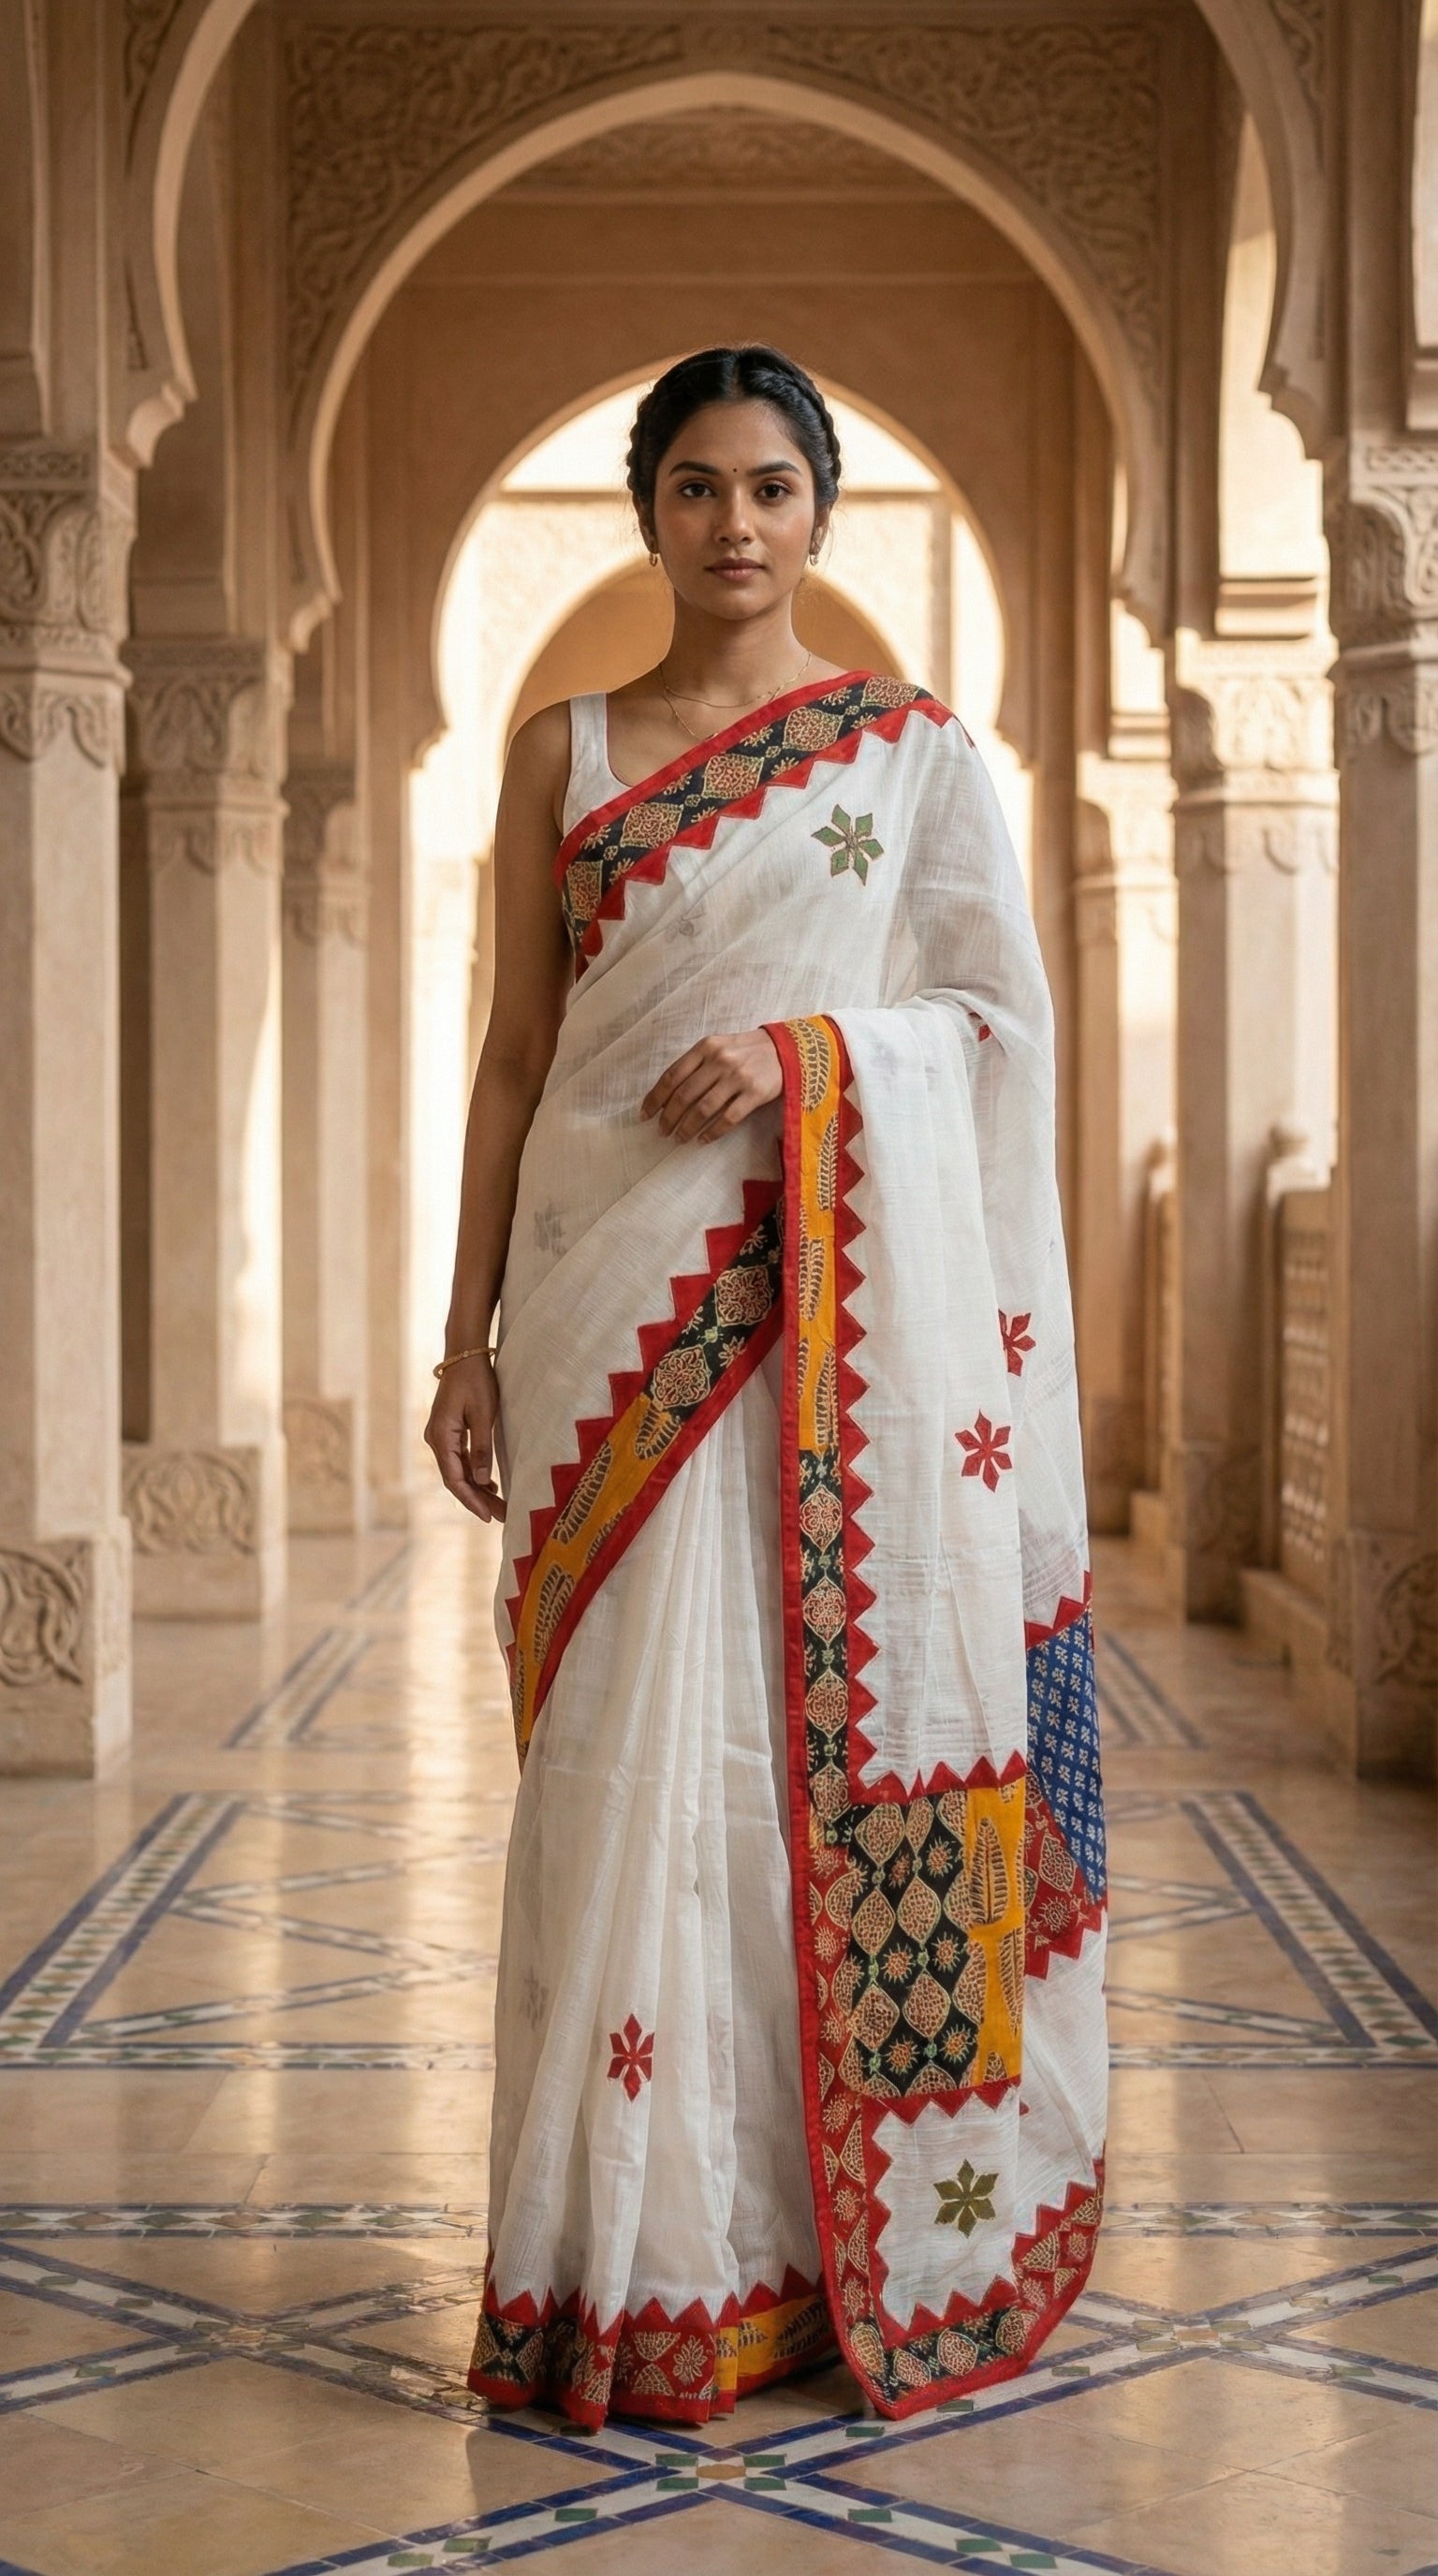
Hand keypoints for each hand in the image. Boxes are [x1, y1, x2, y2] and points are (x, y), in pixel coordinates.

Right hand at [424, 1353, 505, 1521]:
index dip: (472, 1501)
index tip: (489, 1517)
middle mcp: (436, 1439)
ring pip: (457, 1471)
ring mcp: (441, 1435)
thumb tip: (481, 1481)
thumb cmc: (476, 1380)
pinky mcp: (449, 1431)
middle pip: (455, 1479)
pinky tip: (489, 1485)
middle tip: (502, 1516)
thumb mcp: (483, 1415)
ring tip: (498, 1506)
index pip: (454, 1479)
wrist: (465, 1353)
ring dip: (476, 1489)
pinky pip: (459, 1460)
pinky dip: (473, 1474)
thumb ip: (481, 1449)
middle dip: (477, 1500)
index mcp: (441, 1436)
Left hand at [641, 1028, 781, 1142]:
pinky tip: (703, 1140)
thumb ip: (696, 1064)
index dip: (656, 1097)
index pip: (672, 1075)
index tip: (645, 1114)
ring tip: (679, 1138)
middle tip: (661, 1131)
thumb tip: (667, 1093)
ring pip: (703, 1109)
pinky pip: (728, 1118)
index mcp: (706, 1047)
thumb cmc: (746, 1051)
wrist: (786, 1050)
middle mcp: (720, 1061)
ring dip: (687, 1127)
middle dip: (668, 1117)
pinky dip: (713, 1133)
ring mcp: (738, 1077)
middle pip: (684, 1095)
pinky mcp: (755, 1093)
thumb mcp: (718, 1047)